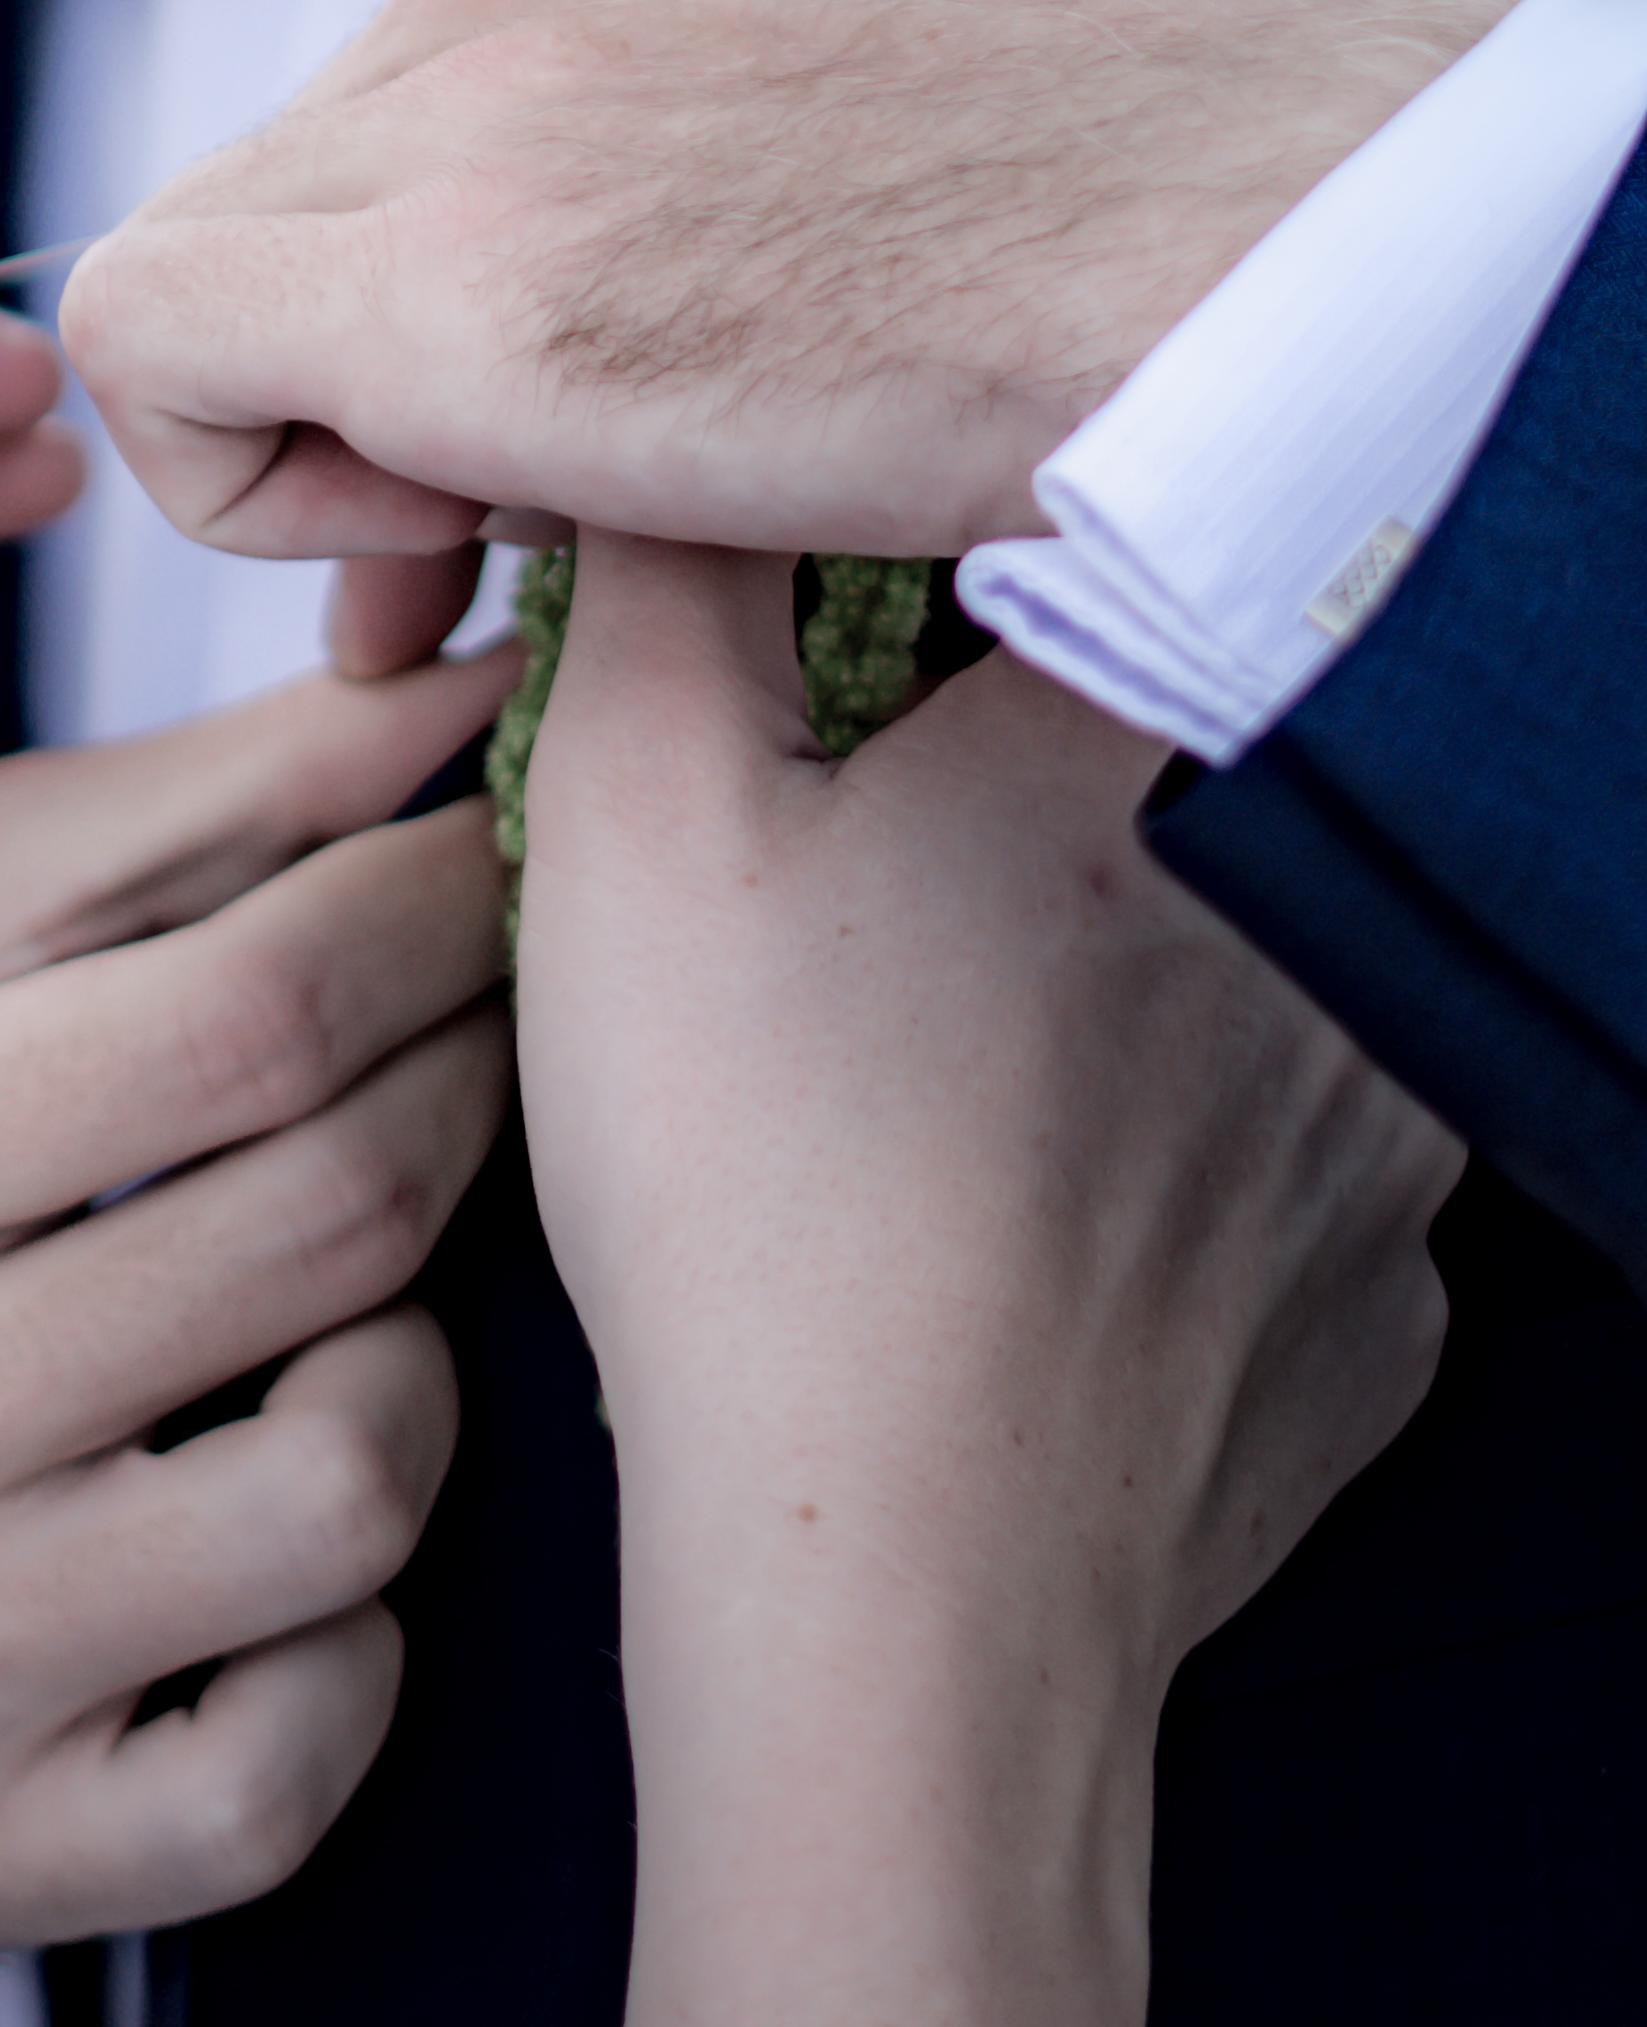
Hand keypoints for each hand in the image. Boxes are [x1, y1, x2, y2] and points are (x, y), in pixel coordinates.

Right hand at [0, 663, 515, 1950]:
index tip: (499, 854)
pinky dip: (351, 1631)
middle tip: (487, 1029)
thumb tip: (446, 692)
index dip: (429, 913)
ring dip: (410, 1362)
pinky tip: (277, 1520)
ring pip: (355, 1483)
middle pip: (324, 1222)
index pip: (242, 1011)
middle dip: (462, 1088)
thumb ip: (183, 817)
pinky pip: (312, 1745)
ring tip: (348, 1295)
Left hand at [63, 0, 1549, 581]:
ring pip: (216, 250)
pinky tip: (458, 557)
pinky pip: (149, 349)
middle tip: (568, 505)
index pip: (469, 70)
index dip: (514, 249)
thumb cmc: (1341, 68)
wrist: (1372, 253)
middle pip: (325, 167)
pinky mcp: (448, 300)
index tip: (639, 390)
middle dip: (395, 355)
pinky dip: (246, 481)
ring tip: (530, 541)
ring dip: (332, 425)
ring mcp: (481, 106)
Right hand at [522, 534, 1457, 2026]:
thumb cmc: (758, 1196)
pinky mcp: (1380, 1301)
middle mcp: (1328, 901)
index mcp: (1159, 725)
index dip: (931, 557)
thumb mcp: (636, 807)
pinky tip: (1012, 1203)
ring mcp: (1391, 1124)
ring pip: (1230, 951)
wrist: (892, 1598)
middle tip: (863, 864)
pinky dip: (1154, 1161)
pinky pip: (1270, 1160)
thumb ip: (663, 558)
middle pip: (1160, 736)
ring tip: (925, 1052)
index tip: (846, 643)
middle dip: (1013, 772)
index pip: (1075, 523)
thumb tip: (677, 429)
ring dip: (1107, 963)